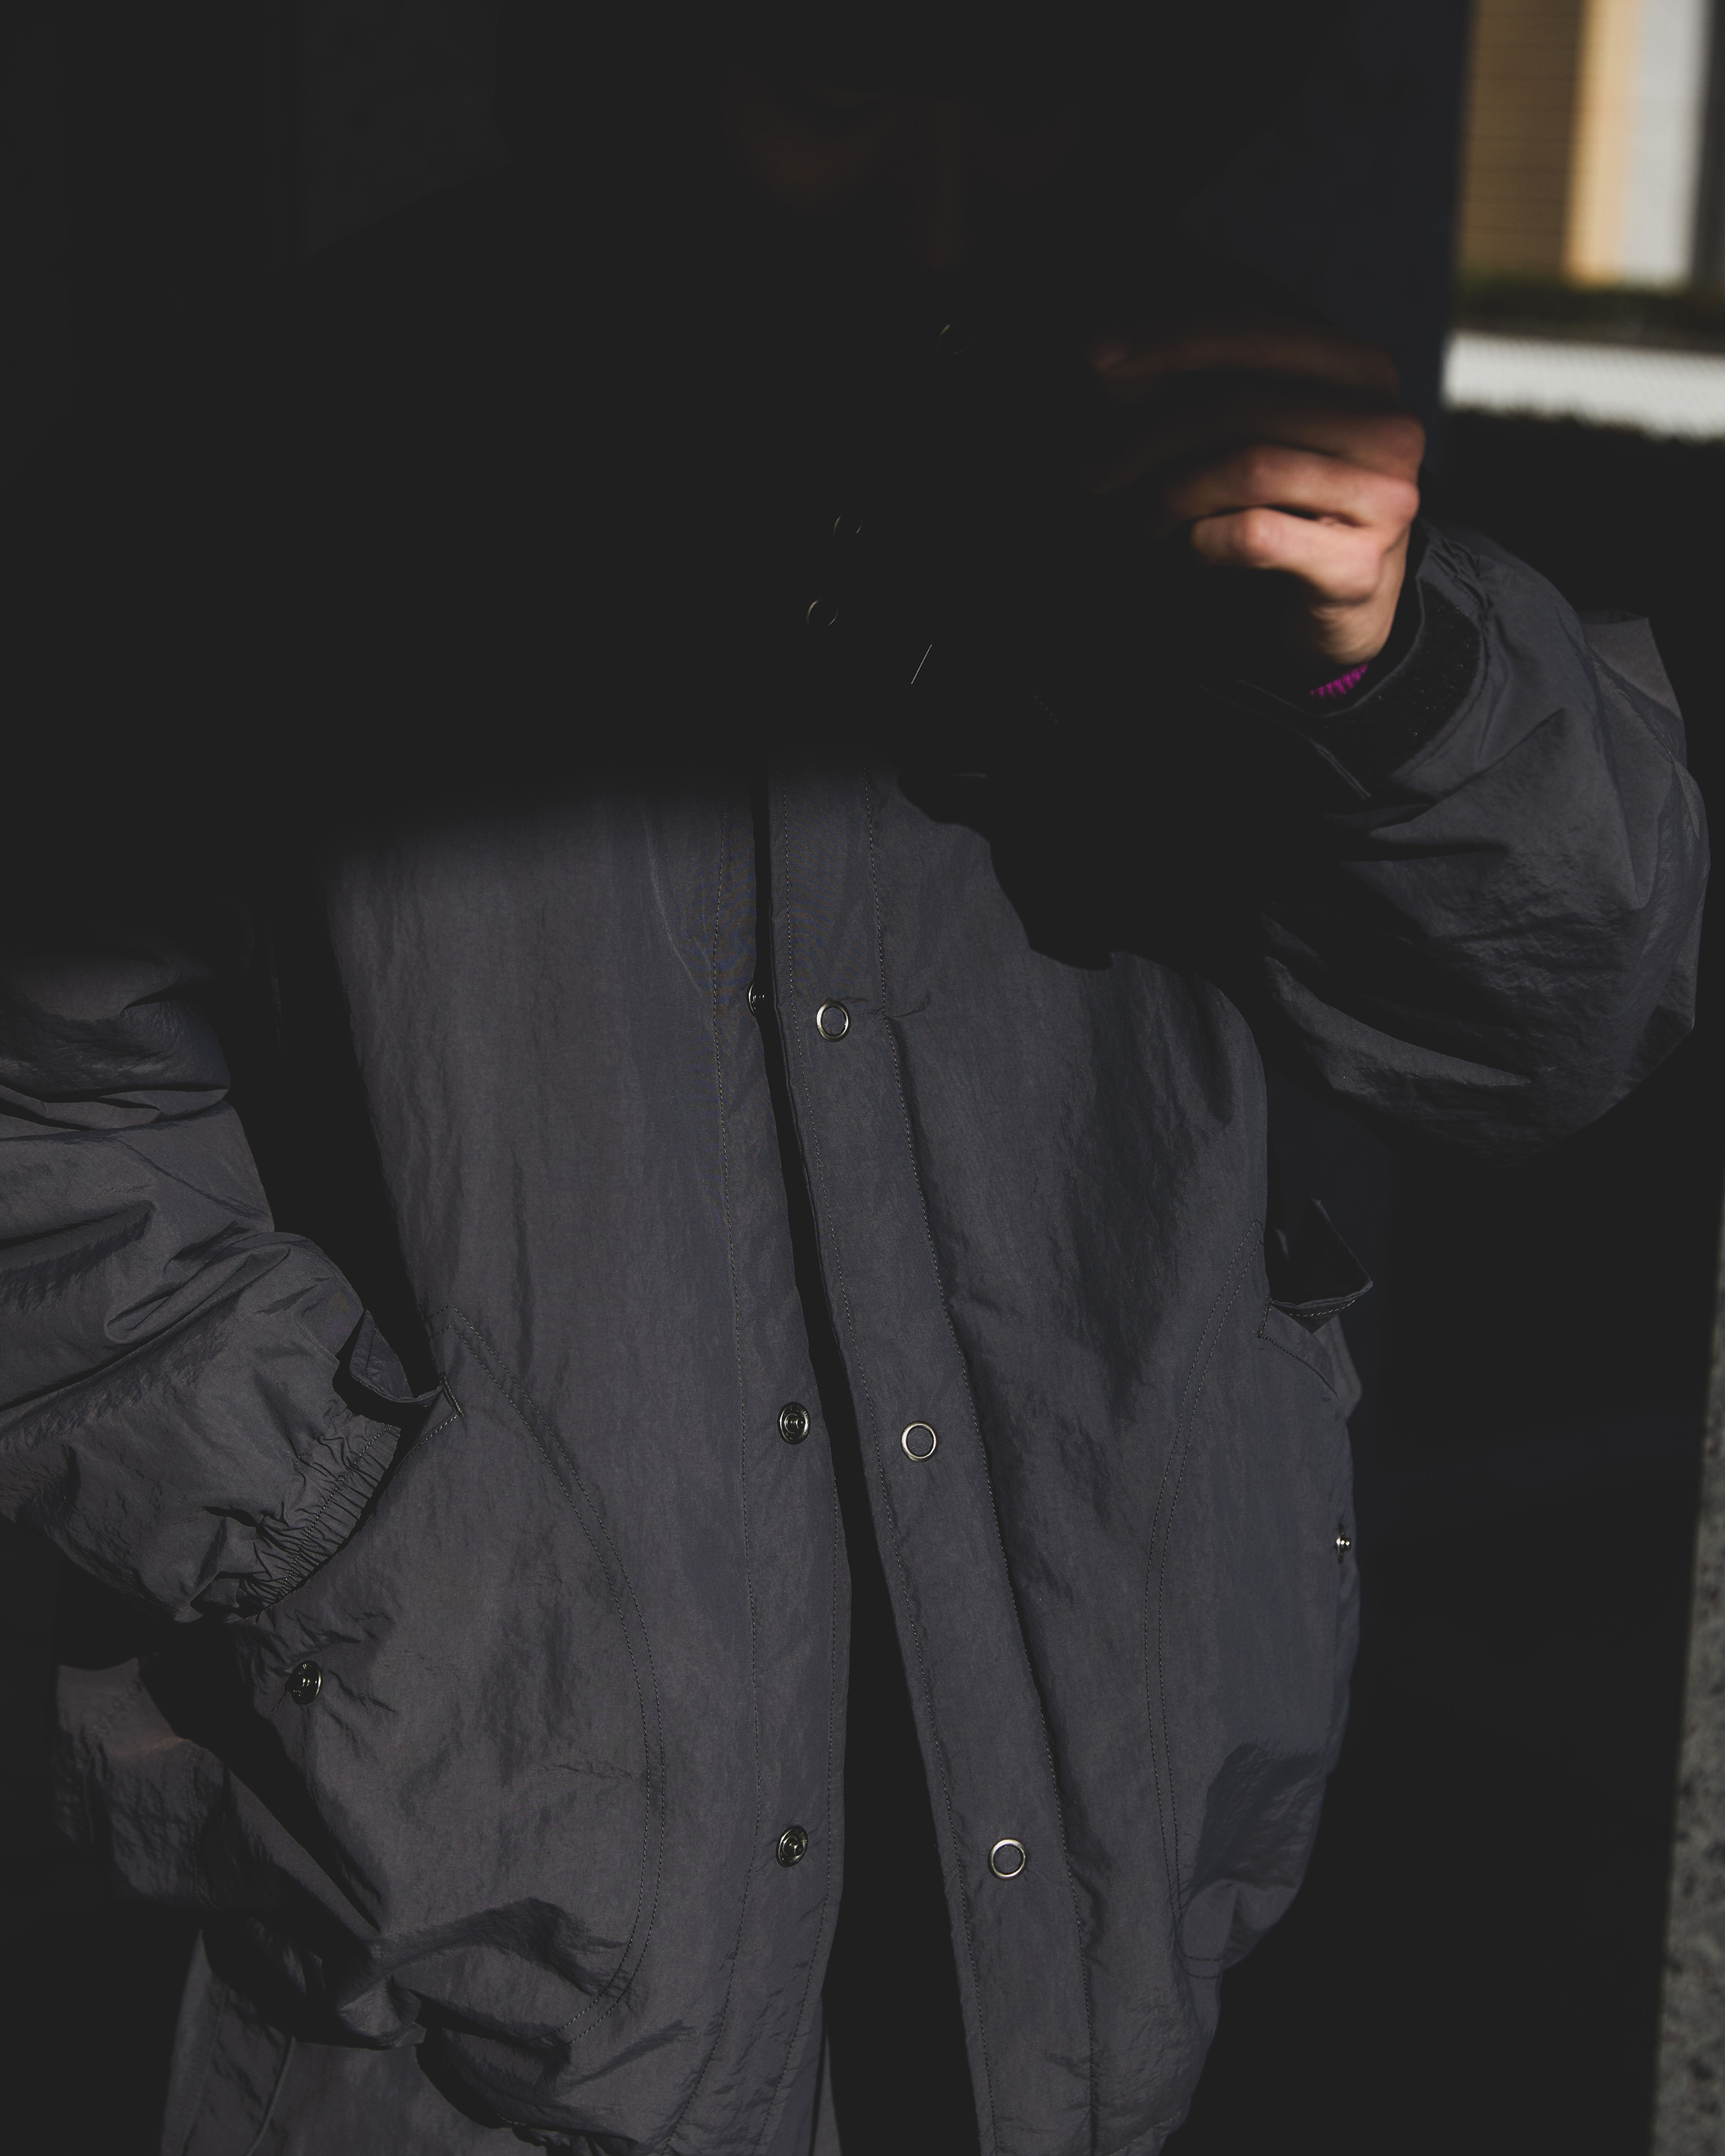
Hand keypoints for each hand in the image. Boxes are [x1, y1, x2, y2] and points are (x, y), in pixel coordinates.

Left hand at [1086, 319, 1424, 671]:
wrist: (1343, 611)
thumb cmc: (1285, 507)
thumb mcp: (1242, 435)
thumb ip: (1184, 390)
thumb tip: (1106, 359)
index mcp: (1363, 371)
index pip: (1256, 332)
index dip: (1171, 339)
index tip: (1097, 356)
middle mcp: (1387, 425)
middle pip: (1241, 404)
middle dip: (1149, 436)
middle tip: (1096, 472)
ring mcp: (1383, 497)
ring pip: (1247, 467)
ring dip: (1173, 494)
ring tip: (1148, 518)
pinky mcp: (1357, 566)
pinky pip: (1253, 535)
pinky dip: (1202, 540)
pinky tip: (1192, 547)